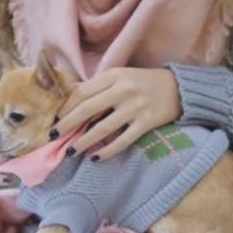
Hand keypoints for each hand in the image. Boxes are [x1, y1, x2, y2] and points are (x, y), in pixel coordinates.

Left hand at [53, 67, 180, 161]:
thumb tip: (70, 99)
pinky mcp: (146, 123)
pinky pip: (122, 140)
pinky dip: (106, 150)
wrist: (178, 87)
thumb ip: (99, 87)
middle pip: (87, 109)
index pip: (82, 92)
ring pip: (102, 128)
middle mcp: (123, 90)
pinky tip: (95, 157)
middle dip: (67, 124)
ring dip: (83, 141)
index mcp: (113, 76)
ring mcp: (135, 107)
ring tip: (71, 151)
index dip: (65, 107)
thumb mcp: (120, 76)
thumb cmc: (143, 81)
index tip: (54, 118)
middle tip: (53, 136)